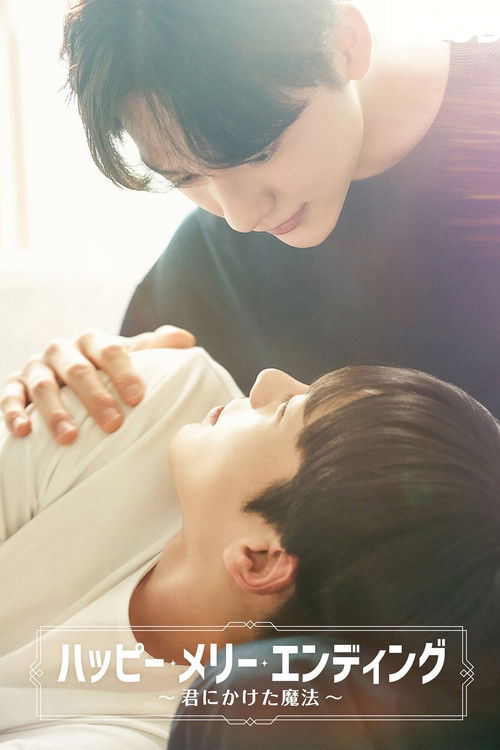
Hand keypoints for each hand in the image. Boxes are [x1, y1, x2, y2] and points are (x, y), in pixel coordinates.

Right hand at [1, 325, 195, 443]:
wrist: (68, 375)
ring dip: (55, 412)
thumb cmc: (107, 370)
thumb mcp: (131, 356)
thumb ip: (156, 348)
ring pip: (44, 385)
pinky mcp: (16, 385)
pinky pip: (9, 395)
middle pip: (78, 370)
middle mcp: (62, 350)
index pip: (110, 351)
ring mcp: (37, 367)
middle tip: (113, 424)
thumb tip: (187, 339)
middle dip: (95, 396)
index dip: (124, 373)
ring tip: (69, 438)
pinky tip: (24, 432)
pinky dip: (14, 412)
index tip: (138, 398)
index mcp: (93, 340)